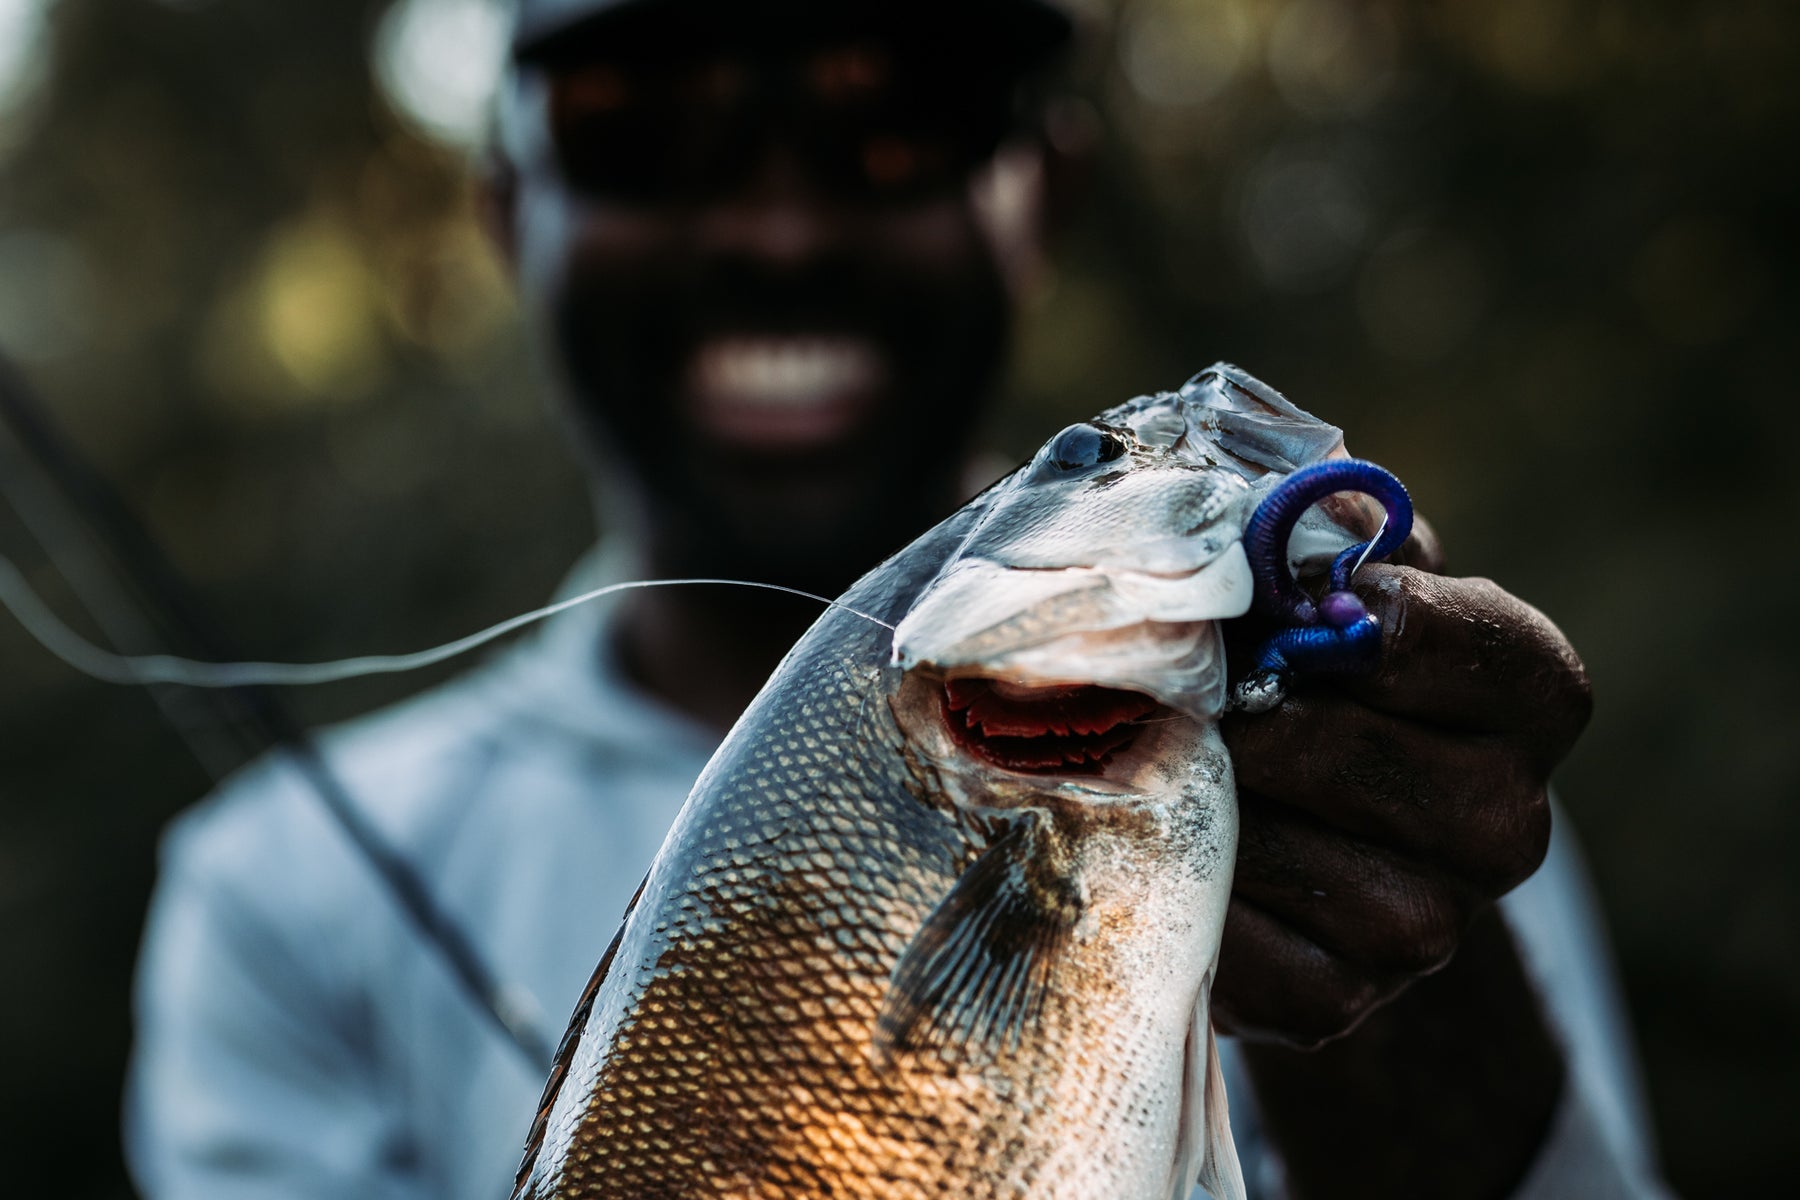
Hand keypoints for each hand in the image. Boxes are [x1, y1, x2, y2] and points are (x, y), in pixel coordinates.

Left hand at [1214, 558, 1591, 1046]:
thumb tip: (1260, 510)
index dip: (1357, 620)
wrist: (1296, 834)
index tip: (1290, 609)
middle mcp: (1510, 822)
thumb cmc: (1305, 667)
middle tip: (1180, 686)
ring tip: (1157, 756)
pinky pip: (1232, 938)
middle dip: (1237, 710)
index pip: (1460, 645)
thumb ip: (1315, 533)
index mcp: (1533, 694)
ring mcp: (1431, 928)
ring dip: (1192, 794)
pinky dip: (1177, 884)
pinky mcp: (1336, 1003)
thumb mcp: (1330, 574)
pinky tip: (1168, 845)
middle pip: (1340, 748)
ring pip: (1271, 842)